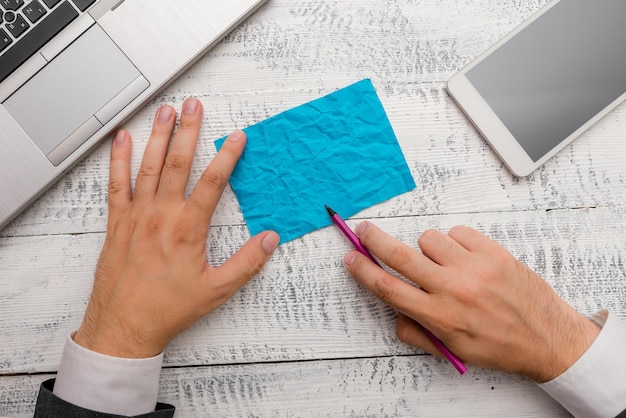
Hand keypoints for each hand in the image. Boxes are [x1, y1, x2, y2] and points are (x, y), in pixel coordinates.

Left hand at [74, 98, 279, 357]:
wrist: (123, 326)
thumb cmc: (167, 309)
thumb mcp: (216, 290)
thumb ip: (246, 263)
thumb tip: (269, 239)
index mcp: (187, 229)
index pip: (211, 183)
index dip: (227, 157)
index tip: (237, 138)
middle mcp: (161, 216)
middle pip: (178, 164)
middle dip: (188, 131)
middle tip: (194, 105)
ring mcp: (136, 216)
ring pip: (148, 167)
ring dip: (158, 136)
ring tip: (166, 111)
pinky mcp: (117, 223)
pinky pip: (116, 184)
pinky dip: (118, 159)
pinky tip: (122, 139)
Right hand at [343, 222, 599, 381]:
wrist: (548, 338)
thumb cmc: (500, 346)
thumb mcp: (453, 351)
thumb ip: (416, 332)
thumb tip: (394, 308)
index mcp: (439, 316)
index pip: (388, 288)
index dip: (363, 270)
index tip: (351, 258)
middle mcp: (453, 289)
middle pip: (400, 255)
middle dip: (374, 240)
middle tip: (363, 230)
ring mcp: (474, 267)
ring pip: (429, 238)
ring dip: (427, 248)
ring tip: (442, 263)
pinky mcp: (494, 252)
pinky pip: (458, 232)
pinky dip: (455, 242)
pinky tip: (465, 258)